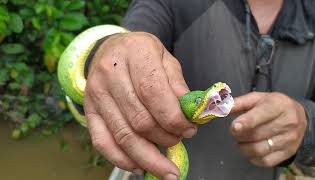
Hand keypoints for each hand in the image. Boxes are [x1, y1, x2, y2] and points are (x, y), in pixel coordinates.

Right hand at [84, 32, 196, 178]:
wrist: (111, 49)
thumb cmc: (143, 55)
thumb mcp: (166, 59)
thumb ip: (178, 86)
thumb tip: (190, 116)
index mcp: (135, 53)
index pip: (154, 93)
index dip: (174, 118)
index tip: (189, 130)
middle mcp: (110, 73)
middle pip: (139, 119)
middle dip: (165, 138)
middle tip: (180, 141)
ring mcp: (96, 93)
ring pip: (123, 136)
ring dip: (148, 158)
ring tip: (167, 169)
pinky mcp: (88, 110)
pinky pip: (102, 142)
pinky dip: (122, 160)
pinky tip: (140, 167)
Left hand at [230, 92, 306, 166]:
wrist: (299, 118)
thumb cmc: (273, 106)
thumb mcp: (257, 98)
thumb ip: (238, 102)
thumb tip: (221, 108)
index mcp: (278, 105)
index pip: (262, 114)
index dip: (246, 122)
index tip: (234, 127)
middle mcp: (287, 122)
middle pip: (257, 134)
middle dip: (239, 134)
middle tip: (236, 131)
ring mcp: (289, 140)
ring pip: (259, 149)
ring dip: (243, 147)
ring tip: (241, 140)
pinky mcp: (288, 153)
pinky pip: (265, 161)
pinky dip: (252, 157)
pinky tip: (250, 149)